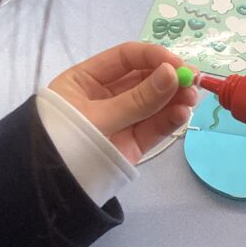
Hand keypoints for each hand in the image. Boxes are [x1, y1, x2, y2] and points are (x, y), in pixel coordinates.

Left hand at [48, 42, 197, 163]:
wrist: (52, 190)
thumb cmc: (64, 141)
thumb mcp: (98, 117)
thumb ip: (137, 99)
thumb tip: (172, 74)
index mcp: (87, 80)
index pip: (125, 58)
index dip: (152, 56)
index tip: (176, 63)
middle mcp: (106, 96)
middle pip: (144, 79)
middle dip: (170, 77)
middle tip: (193, 79)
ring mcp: (121, 120)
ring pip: (154, 103)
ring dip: (175, 98)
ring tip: (191, 98)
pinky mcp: (132, 143)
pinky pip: (154, 127)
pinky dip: (170, 120)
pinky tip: (183, 113)